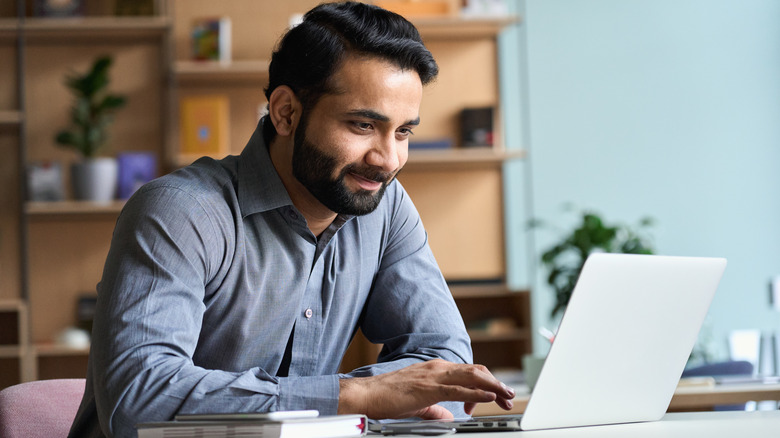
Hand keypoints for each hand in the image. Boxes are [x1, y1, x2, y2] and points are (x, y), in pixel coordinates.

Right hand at [337, 359, 514, 419]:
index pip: (468, 373)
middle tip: (509, 396)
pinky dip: (477, 392)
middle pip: (476, 372)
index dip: (486, 384)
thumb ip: (435, 409)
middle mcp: (437, 368)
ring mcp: (434, 376)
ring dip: (493, 386)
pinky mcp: (429, 388)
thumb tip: (448, 416)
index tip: (495, 397)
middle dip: (495, 383)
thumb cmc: (387, 398)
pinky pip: (459, 389)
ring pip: (472, 377)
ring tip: (507, 395)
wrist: (366, 395)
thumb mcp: (418, 404)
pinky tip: (489, 397)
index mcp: (435, 370)